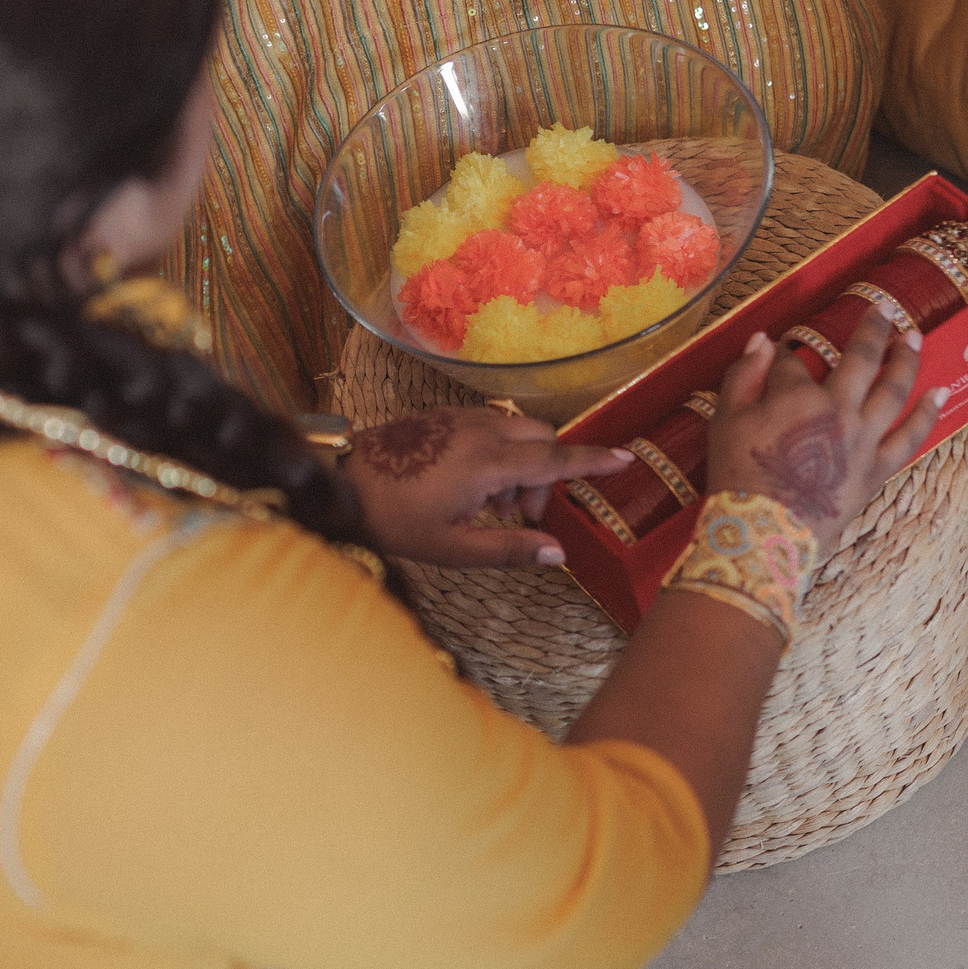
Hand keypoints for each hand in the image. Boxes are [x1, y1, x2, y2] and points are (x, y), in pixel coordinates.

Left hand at [342, 409, 635, 568]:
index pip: (555, 458)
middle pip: (542, 438)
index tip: (627, 456)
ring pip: (518, 429)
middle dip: (547, 474)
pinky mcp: (445, 415)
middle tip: (520, 515)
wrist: (340, 483)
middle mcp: (480, 430)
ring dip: (522, 463)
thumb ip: (509, 548)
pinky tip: (472, 485)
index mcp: (488, 463)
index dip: (593, 460)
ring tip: (492, 505)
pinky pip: (492, 424)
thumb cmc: (394, 520)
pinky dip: (500, 451)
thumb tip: (559, 553)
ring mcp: (461, 418)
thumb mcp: (453, 548)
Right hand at [707, 312, 945, 554]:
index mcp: (797, 394)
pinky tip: (941, 392)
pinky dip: (928, 413)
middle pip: (860, 358)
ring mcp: (863, 438)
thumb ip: (744, 374)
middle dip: (871, 329)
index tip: (782, 351)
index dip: (786, 352)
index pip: (794, 360)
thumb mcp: (726, 419)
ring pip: (893, 389)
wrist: (766, 533)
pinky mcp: (878, 468)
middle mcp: (838, 407)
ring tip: (915, 336)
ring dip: (906, 359)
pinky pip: (911, 436)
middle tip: (884, 309)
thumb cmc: (739, 476)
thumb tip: (762, 340)